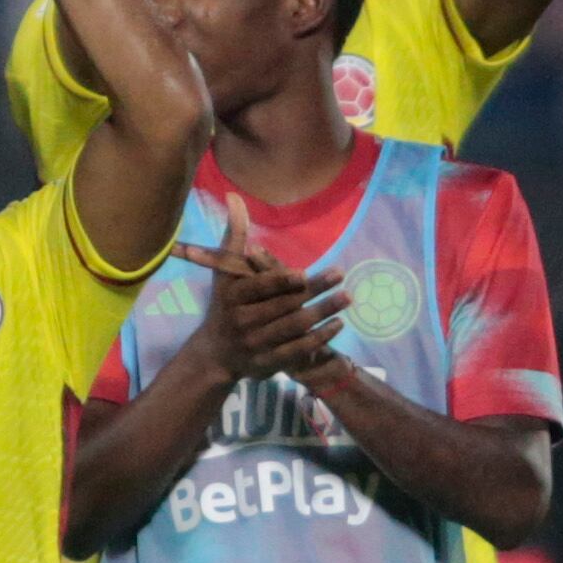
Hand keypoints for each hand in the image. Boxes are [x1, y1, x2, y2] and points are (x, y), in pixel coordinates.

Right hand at [176, 198, 344, 379]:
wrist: (216, 354)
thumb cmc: (224, 305)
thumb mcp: (224, 272)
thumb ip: (234, 236)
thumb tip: (235, 198)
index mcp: (232, 298)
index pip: (258, 288)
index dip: (279, 282)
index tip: (302, 274)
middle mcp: (242, 322)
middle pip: (283, 305)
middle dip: (314, 291)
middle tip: (340, 275)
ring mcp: (256, 345)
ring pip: (294, 327)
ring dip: (323, 312)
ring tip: (347, 297)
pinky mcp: (269, 363)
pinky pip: (299, 350)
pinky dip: (320, 337)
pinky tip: (339, 324)